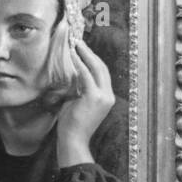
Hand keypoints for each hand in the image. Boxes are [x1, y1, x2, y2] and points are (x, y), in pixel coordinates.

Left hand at [56, 40, 114, 166]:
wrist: (73, 140)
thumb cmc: (72, 124)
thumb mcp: (78, 103)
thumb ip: (79, 89)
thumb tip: (73, 74)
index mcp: (107, 97)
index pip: (102, 74)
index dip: (93, 59)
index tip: (83, 49)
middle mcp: (108, 96)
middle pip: (102, 68)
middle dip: (90, 53)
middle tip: (79, 41)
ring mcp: (103, 97)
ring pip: (96, 69)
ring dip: (85, 54)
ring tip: (76, 44)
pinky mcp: (94, 97)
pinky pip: (86, 75)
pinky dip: (79, 63)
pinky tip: (73, 55)